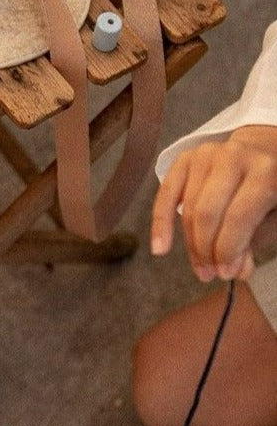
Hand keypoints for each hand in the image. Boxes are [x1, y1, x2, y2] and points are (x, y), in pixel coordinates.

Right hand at [150, 125, 276, 281]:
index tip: (227, 274)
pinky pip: (166, 194)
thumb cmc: (271, 188)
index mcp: (265, 171)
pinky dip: (160, 223)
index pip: (238, 217)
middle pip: (207, 213)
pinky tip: (160, 248)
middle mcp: (234, 157)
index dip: (229, 250)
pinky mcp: (185, 157)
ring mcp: (206, 154)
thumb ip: (254, 241)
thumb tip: (235, 270)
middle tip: (210, 273)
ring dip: (191, 244)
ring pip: (188, 209)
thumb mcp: (274, 216)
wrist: (262, 151)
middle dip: (206, 249)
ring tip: (200, 266)